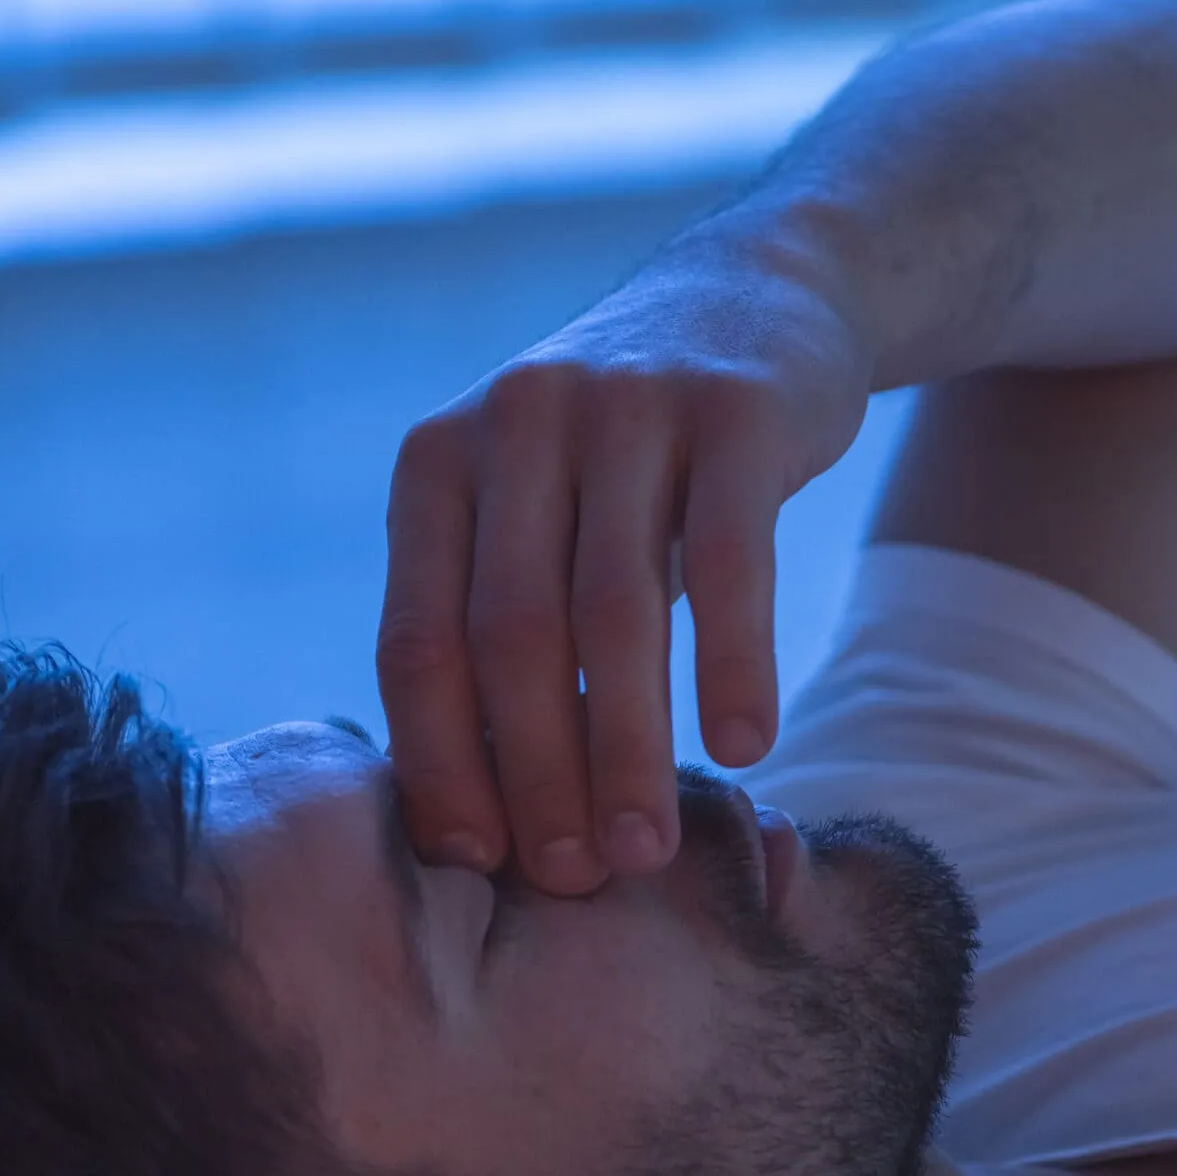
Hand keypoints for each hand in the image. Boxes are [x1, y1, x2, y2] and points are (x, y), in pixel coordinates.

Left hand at [378, 224, 872, 893]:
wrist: (759, 295)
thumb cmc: (631, 454)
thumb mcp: (536, 510)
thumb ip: (497, 624)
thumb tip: (475, 814)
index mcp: (439, 465)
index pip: (417, 642)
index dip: (441, 764)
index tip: (477, 863)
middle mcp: (516, 422)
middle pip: (510, 638)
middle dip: (536, 776)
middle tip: (576, 880)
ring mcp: (625, 406)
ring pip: (612, 612)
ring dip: (627, 748)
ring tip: (648, 848)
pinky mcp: (735, 409)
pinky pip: (730, 563)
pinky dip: (733, 666)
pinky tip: (744, 748)